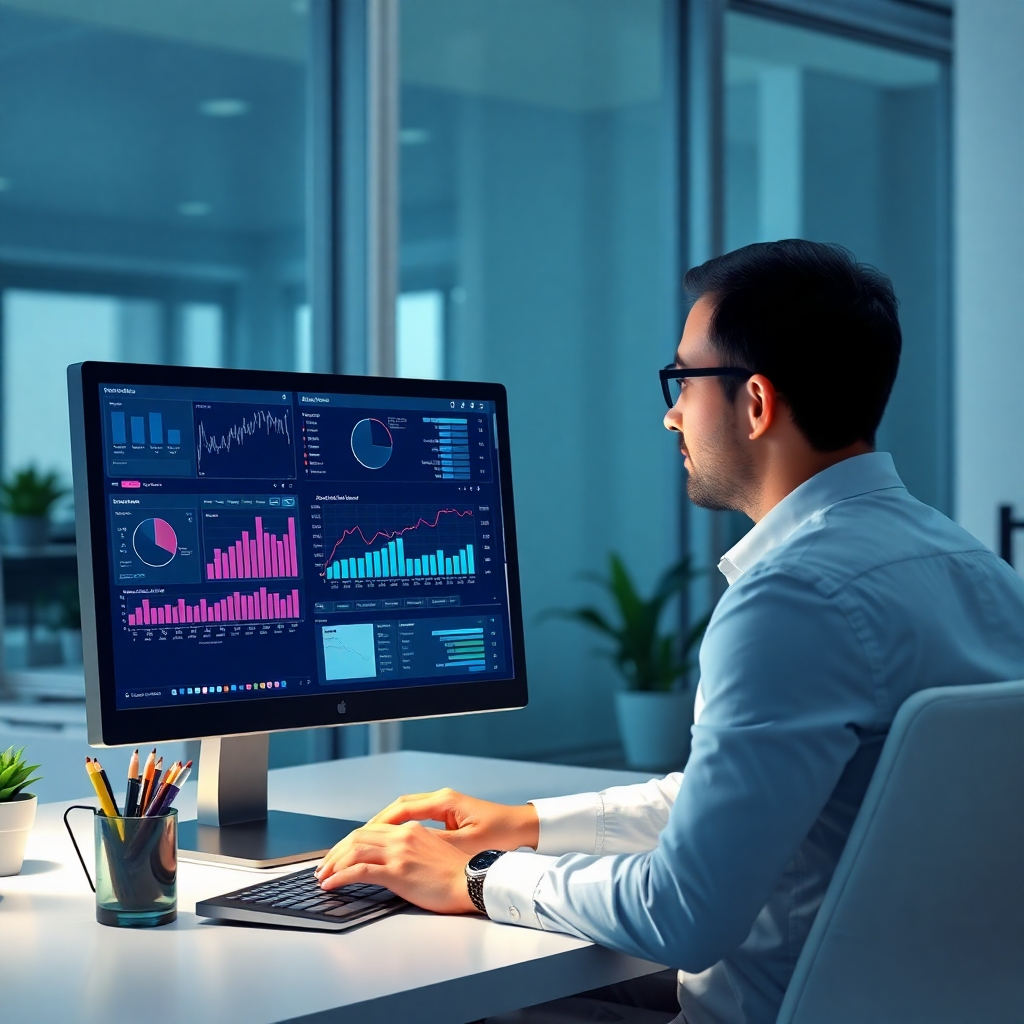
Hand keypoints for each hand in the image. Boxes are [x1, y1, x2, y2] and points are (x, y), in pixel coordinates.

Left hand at [314, 822, 475, 913]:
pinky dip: (340, 876)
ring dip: (334, 864)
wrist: (473, 882)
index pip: (370, 830)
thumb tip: (392, 860)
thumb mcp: (432, 851)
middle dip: (335, 852)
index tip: (338, 855)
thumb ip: (412, 848)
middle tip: (323, 866)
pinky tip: (331, 885)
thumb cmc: (457, 873)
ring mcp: (399, 852)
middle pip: (357, 836)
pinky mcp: (398, 871)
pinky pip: (359, 870)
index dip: (348, 842)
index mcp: (410, 829)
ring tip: (323, 877)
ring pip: (355, 850)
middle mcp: (402, 835)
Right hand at [365, 787, 538, 853]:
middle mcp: (441, 799)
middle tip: (354, 841)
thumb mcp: (466, 844)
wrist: (523, 829)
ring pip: (405, 811)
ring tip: (364, 842)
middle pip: (398, 807)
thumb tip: (405, 849)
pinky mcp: (448, 814)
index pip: (401, 809)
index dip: (379, 824)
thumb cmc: (500, 835)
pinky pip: (415, 817)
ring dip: (385, 826)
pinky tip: (390, 841)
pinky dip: (399, 827)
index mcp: (444, 801)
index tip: (359, 838)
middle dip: (375, 824)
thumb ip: (435, 844)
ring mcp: (444, 805)